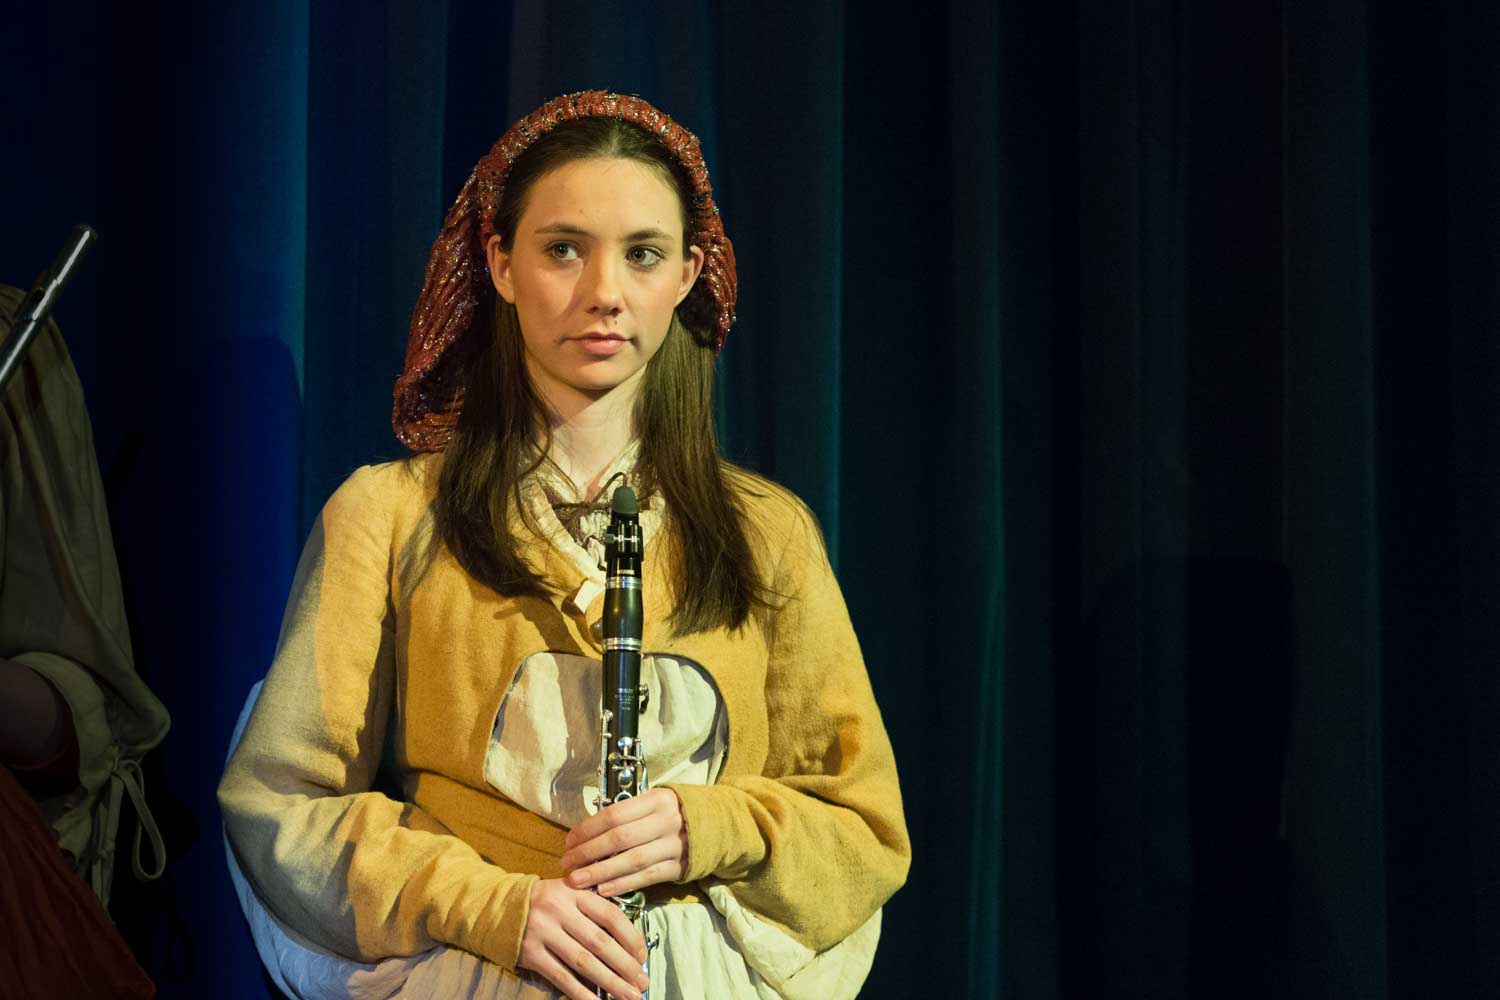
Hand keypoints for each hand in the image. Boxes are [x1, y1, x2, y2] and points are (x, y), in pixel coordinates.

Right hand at [518, 878, 649, 999]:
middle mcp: (560, 910)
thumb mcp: (567, 893)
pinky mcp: (530, 953)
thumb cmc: (542, 902)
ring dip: (609, 981)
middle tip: (642, 982)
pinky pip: (560, 976)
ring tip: (628, 995)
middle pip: (599, 942)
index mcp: (574, 892)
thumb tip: (627, 943)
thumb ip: (592, 909)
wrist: (496, 906)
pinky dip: (580, 992)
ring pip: (583, 961)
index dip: (630, 937)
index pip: (610, 915)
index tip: (643, 957)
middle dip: (625, 965)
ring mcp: (544, 932)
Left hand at [562, 788, 687, 896]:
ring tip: (578, 881)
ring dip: (601, 872)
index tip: (568, 842)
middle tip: (567, 864)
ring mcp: (675, 845)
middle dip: (588, 852)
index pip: (614, 815)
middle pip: (620, 838)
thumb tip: (588, 832)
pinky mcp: (679, 867)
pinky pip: (647, 877)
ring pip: (632, 861)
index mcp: (657, 799)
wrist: (720, 825)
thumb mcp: (656, 802)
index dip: (587, 830)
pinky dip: (624, 884)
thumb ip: (629, 813)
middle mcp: (666, 821)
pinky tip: (603, 890)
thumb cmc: (676, 812)